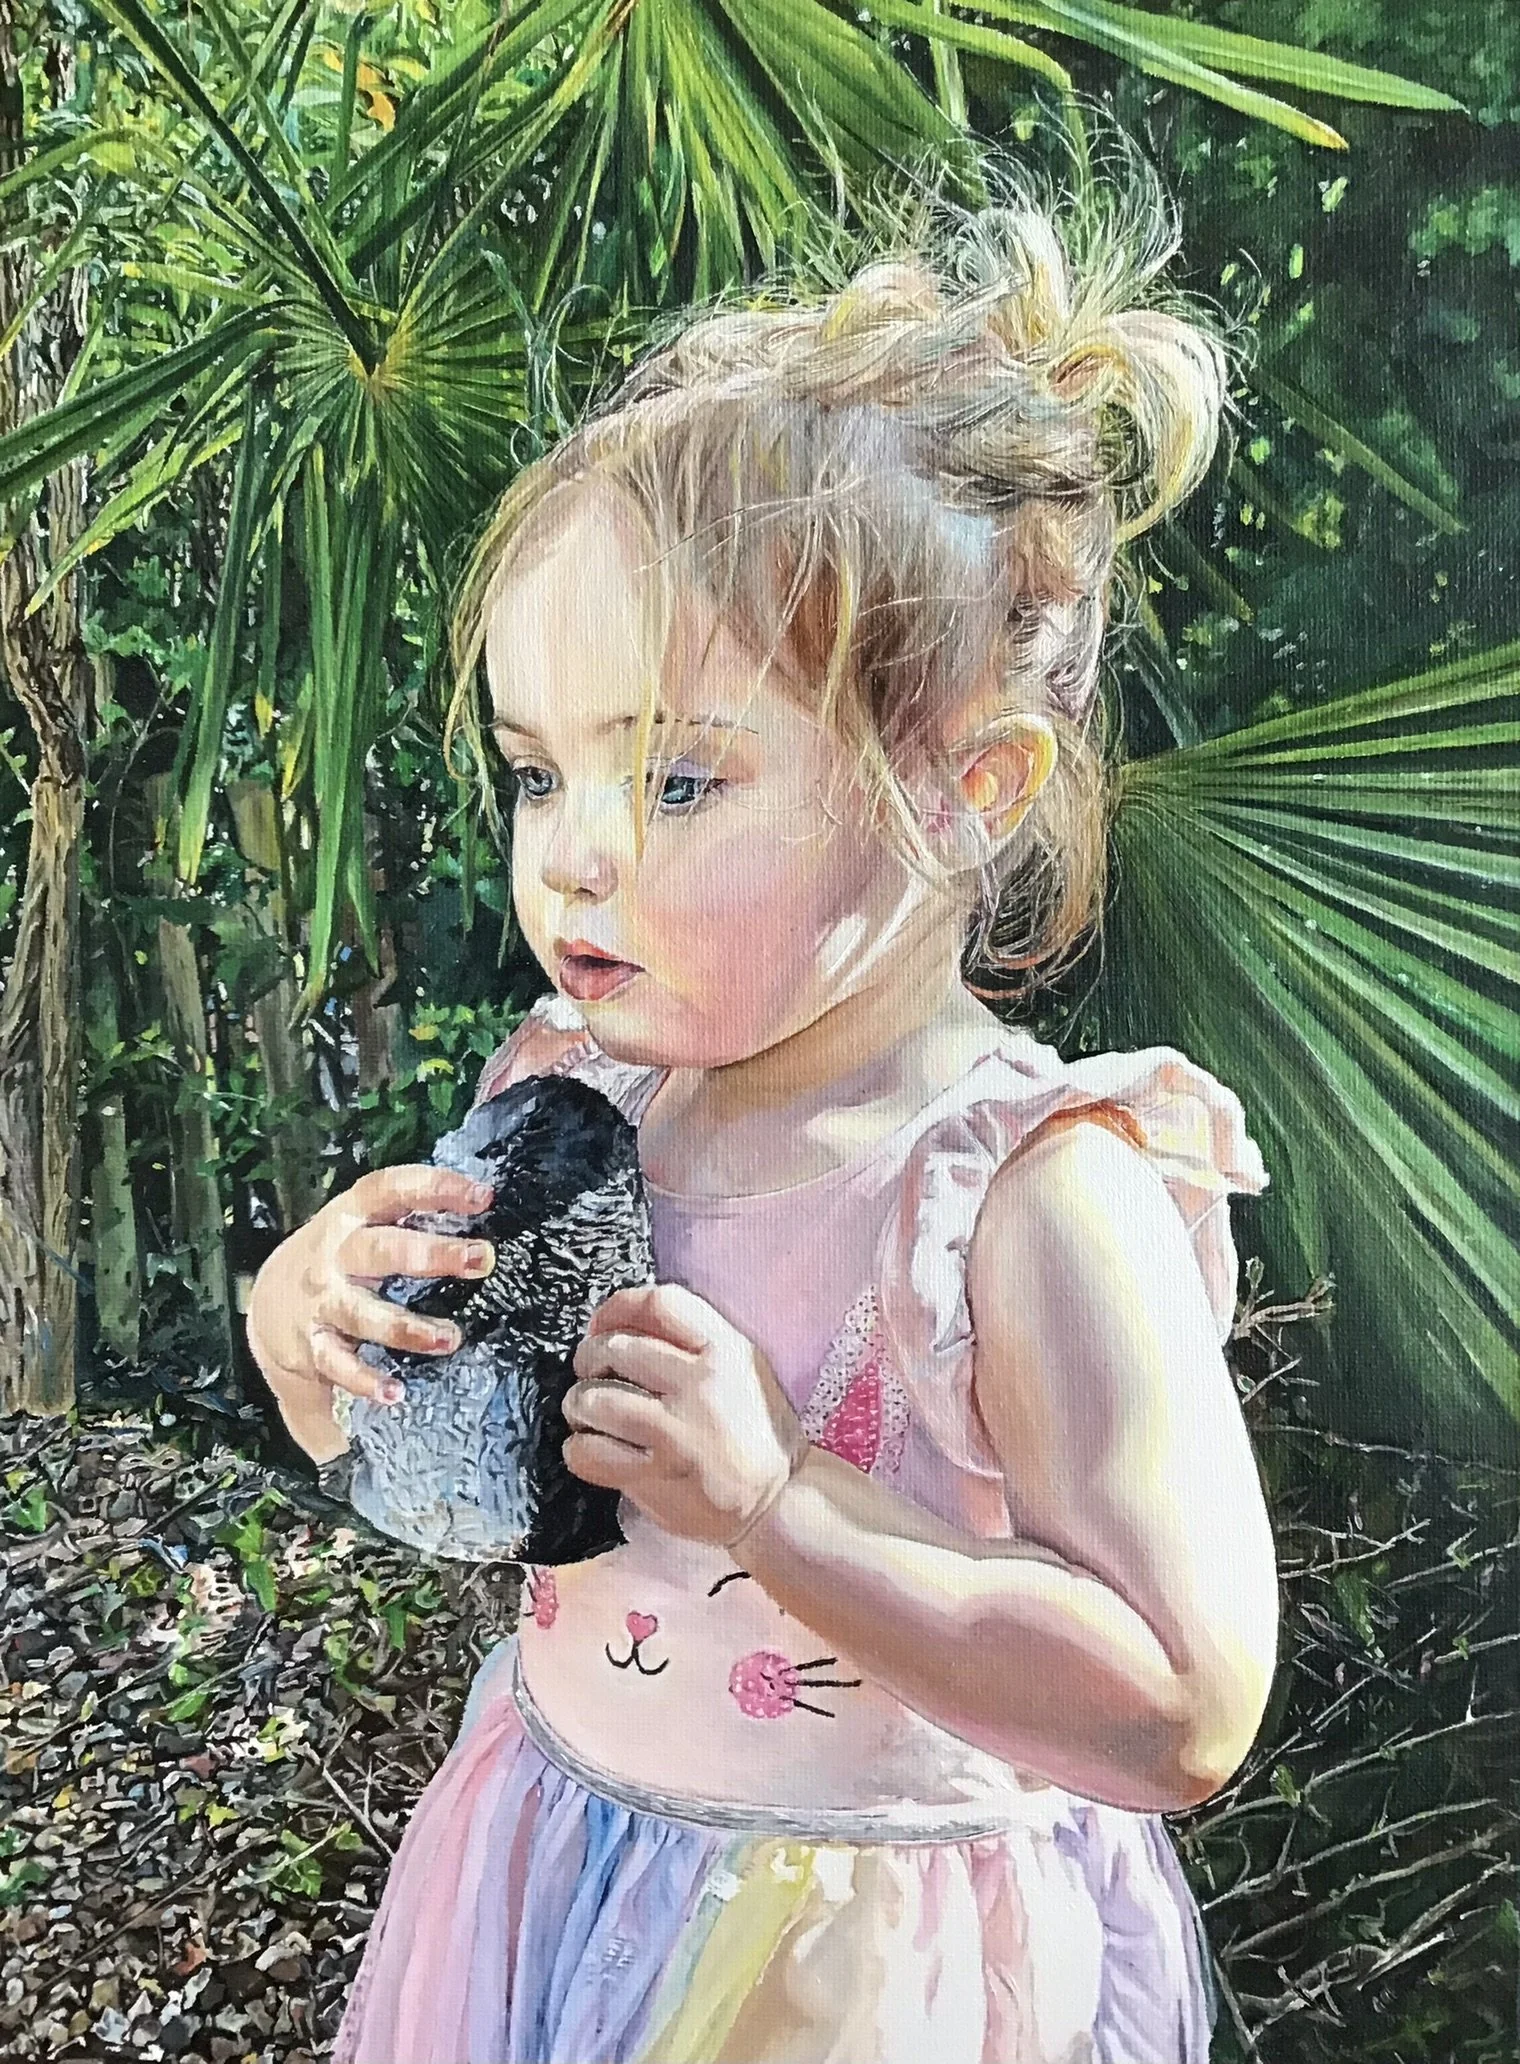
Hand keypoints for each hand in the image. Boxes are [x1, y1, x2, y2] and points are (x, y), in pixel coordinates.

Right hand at [245, 1165, 497, 1426]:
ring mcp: (321, 1302)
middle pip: (383, 1250)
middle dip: (433, 1254)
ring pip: (364, 1314)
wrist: (267, 1305)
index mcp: (350, 1216)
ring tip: (450, 1338)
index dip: (435, 1188)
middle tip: (481, 1259)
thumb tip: (482, 1200)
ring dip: (408, 1328)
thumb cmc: (337, 1259)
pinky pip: (339, 1366)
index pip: (391, 1189)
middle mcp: (334, 1256)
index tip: (482, 1196)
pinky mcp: (311, 1346)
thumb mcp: (361, 1225)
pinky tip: (395, 1393)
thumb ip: (407, 1214)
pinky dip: (366, 1381)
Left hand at [563, 1284, 810, 1549]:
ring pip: (594, 1399)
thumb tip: (613, 1324)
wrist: (779, 1500)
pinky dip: (578, 1448)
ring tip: (588, 1413)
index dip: (616, 1308)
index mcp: (726, 1350)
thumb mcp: (742, 1367)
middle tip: (591, 1375)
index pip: (659, 1304)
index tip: (601, 1325)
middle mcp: (701, 1385)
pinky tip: (590, 1448)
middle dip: (589, 1359)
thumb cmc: (752, 1430)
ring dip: (579, 1404)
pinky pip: (590, 1452)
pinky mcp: (657, 1474)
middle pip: (614, 1348)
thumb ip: (691, 1340)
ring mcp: (677, 1432)